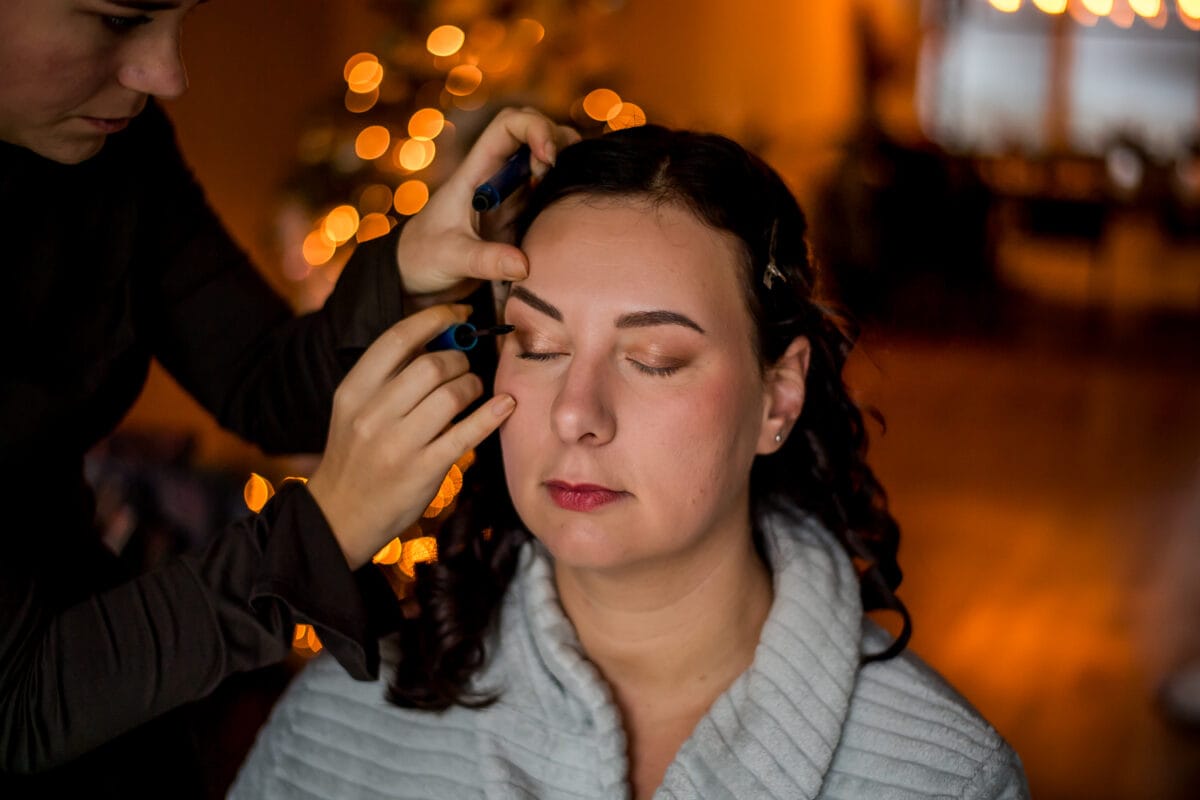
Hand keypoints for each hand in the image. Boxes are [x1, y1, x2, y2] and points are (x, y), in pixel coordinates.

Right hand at [306, 305, 515, 569]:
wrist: (339, 516)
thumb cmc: (355, 456)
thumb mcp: (353, 409)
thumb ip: (386, 377)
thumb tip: (436, 338)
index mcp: (353, 391)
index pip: (397, 338)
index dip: (435, 318)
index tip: (459, 314)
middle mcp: (373, 414)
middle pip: (432, 364)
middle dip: (460, 359)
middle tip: (465, 365)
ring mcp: (399, 444)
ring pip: (452, 395)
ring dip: (473, 385)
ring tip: (474, 389)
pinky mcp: (424, 470)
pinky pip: (467, 433)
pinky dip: (492, 414)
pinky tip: (505, 405)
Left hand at [395, 107, 579, 300]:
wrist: (413, 274)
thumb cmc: (422, 256)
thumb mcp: (450, 257)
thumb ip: (486, 261)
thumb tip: (524, 266)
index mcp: (476, 171)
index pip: (508, 125)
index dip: (534, 129)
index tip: (547, 159)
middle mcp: (495, 176)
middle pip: (533, 133)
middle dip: (557, 142)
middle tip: (562, 175)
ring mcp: (509, 195)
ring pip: (544, 160)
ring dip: (564, 165)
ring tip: (567, 192)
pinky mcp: (518, 216)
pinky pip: (546, 191)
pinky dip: (562, 190)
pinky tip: (567, 210)